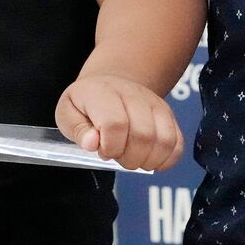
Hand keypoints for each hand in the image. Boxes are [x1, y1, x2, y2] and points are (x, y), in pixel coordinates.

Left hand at [55, 73, 184, 171]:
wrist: (110, 83)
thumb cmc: (86, 104)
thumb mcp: (67, 113)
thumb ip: (76, 130)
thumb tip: (92, 143)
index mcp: (103, 93)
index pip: (115, 124)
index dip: (110, 146)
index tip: (102, 150)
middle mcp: (133, 95)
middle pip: (142, 135)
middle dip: (128, 158)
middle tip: (117, 156)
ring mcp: (154, 104)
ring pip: (164, 140)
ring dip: (147, 161)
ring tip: (132, 159)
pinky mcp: (168, 115)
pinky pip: (177, 142)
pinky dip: (166, 159)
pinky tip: (150, 161)